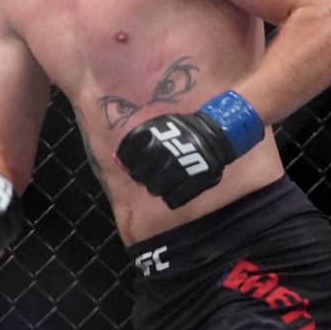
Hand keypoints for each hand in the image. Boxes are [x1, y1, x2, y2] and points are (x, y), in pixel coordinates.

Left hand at [115, 91, 263, 208]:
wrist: (215, 135)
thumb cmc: (180, 131)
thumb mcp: (157, 130)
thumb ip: (135, 145)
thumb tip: (114, 159)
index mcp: (150, 136)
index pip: (127, 157)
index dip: (130, 162)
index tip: (139, 160)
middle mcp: (161, 152)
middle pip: (139, 176)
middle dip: (143, 175)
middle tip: (154, 170)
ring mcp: (177, 169)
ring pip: (154, 189)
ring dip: (157, 186)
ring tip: (166, 177)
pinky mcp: (192, 183)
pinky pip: (172, 199)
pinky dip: (172, 196)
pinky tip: (177, 186)